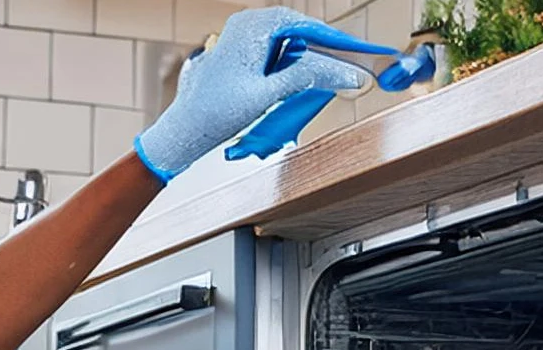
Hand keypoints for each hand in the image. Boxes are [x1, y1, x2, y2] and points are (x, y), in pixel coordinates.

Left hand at [134, 7, 381, 182]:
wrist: (184, 130)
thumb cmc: (215, 111)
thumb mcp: (268, 93)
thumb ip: (308, 78)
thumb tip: (345, 73)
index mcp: (252, 25)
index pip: (304, 25)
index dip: (334, 40)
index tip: (358, 51)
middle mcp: (246, 25)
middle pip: (298, 33)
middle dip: (322, 51)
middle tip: (349, 66)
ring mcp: (242, 38)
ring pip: (287, 45)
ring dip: (306, 62)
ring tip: (328, 78)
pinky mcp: (241, 55)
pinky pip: (275, 56)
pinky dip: (291, 68)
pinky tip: (302, 83)